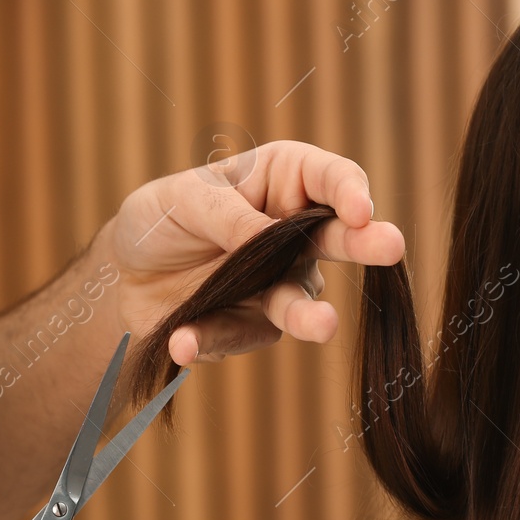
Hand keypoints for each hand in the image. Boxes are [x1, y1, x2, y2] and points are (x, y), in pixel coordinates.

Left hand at [110, 140, 404, 364]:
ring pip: (301, 302)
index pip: (329, 178)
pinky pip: (238, 335)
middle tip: (391, 246)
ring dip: (307, 315)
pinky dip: (208, 339)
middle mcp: (295, 234)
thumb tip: (265, 238)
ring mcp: (282, 283)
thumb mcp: (181, 199)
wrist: (128, 278)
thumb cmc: (162, 220)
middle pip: (339, 237)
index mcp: (282, 181)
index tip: (358, 211)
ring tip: (323, 326)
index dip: (349, 191)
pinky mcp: (255, 327)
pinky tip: (183, 340)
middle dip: (365, 243)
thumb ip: (225, 214)